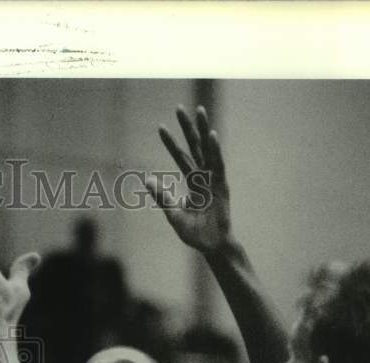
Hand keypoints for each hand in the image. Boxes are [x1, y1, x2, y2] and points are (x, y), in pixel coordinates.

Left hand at [147, 105, 231, 254]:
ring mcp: (214, 179)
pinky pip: (218, 165)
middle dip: (188, 127)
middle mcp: (204, 176)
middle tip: (180, 108)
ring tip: (199, 110)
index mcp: (192, 181)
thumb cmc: (194, 233)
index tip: (160, 127)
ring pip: (208, 149)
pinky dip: (215, 150)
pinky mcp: (222, 186)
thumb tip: (147, 179)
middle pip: (194, 146)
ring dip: (203, 130)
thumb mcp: (173, 215)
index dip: (171, 143)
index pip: (180, 157)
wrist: (211, 246)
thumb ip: (162, 198)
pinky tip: (211, 136)